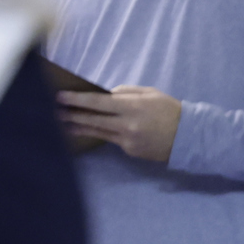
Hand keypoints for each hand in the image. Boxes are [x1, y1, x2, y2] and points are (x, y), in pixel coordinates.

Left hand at [61, 85, 182, 161]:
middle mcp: (126, 125)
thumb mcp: (150, 94)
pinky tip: (91, 130)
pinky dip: (103, 133)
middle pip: (92, 119)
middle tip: (54, 111)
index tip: (60, 96)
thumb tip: (106, 96)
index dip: (77, 100)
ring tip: (64, 123)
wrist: (189, 137)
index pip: (97, 103)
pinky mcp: (130, 151)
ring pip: (97, 132)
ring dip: (79, 127)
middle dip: (72, 114)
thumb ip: (126, 92)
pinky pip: (112, 140)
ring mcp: (127, 141)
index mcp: (132, 107)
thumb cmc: (170, 110)